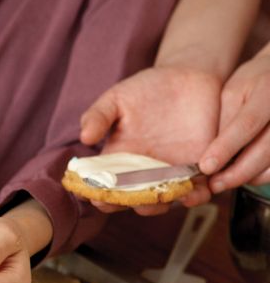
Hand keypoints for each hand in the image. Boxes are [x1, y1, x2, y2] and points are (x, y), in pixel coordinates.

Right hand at [80, 66, 221, 214]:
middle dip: (128, 204)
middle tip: (128, 200)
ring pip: (162, 201)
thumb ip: (98, 116)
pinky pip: (197, 191)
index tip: (93, 196)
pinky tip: (193, 191)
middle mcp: (142, 173)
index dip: (96, 195)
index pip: (102, 186)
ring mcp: (169, 174)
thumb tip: (84, 138)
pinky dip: (196, 196)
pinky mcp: (198, 170)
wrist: (190, 77)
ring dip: (160, 205)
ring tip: (161, 199)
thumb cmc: (147, 88)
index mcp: (118, 160)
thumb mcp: (117, 98)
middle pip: (130, 200)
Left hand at [201, 53, 269, 191]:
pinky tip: (246, 175)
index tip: (206, 166)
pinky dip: (262, 175)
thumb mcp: (233, 92)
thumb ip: (224, 121)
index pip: (247, 124)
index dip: (226, 148)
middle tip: (214, 184)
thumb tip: (209, 155)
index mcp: (268, 92)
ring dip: (248, 178)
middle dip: (236, 173)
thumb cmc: (255, 82)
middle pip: (264, 150)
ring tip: (225, 181)